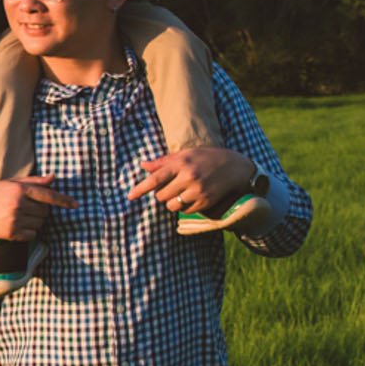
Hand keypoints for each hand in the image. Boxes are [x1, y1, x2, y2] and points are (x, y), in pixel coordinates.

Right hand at [0, 177, 73, 258]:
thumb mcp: (9, 184)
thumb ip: (32, 181)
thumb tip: (53, 177)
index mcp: (19, 189)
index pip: (47, 194)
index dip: (63, 200)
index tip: (75, 205)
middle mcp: (18, 203)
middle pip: (45, 211)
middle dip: (41, 212)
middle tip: (26, 210)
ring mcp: (15, 218)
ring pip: (40, 224)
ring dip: (35, 223)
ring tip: (19, 218)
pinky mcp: (12, 232)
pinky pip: (33, 234)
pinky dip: (28, 233)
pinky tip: (15, 227)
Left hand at [127, 147, 252, 214]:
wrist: (234, 166)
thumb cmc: (206, 158)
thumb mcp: (185, 154)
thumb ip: (163, 162)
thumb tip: (143, 166)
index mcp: (181, 163)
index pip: (155, 179)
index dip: (140, 189)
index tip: (129, 196)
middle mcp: (188, 177)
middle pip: (161, 195)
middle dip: (161, 194)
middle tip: (171, 187)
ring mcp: (197, 190)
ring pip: (171, 206)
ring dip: (171, 202)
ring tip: (180, 193)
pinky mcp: (205, 201)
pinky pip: (185, 210)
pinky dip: (184, 206)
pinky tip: (192, 196)